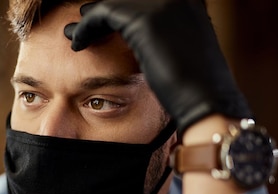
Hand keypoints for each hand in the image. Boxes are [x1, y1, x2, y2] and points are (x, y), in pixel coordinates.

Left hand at [65, 0, 251, 132]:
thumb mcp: (181, 46)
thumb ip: (166, 31)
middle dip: (102, 8)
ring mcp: (162, 3)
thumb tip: (143, 32)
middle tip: (82, 19)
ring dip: (89, 18)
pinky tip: (77, 43)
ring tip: (72, 33)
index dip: (119, 7)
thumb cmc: (195, 83)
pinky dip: (86, 29)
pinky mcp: (143, 19)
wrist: (205, 100)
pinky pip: (102, 15)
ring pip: (111, 3)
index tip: (100, 17)